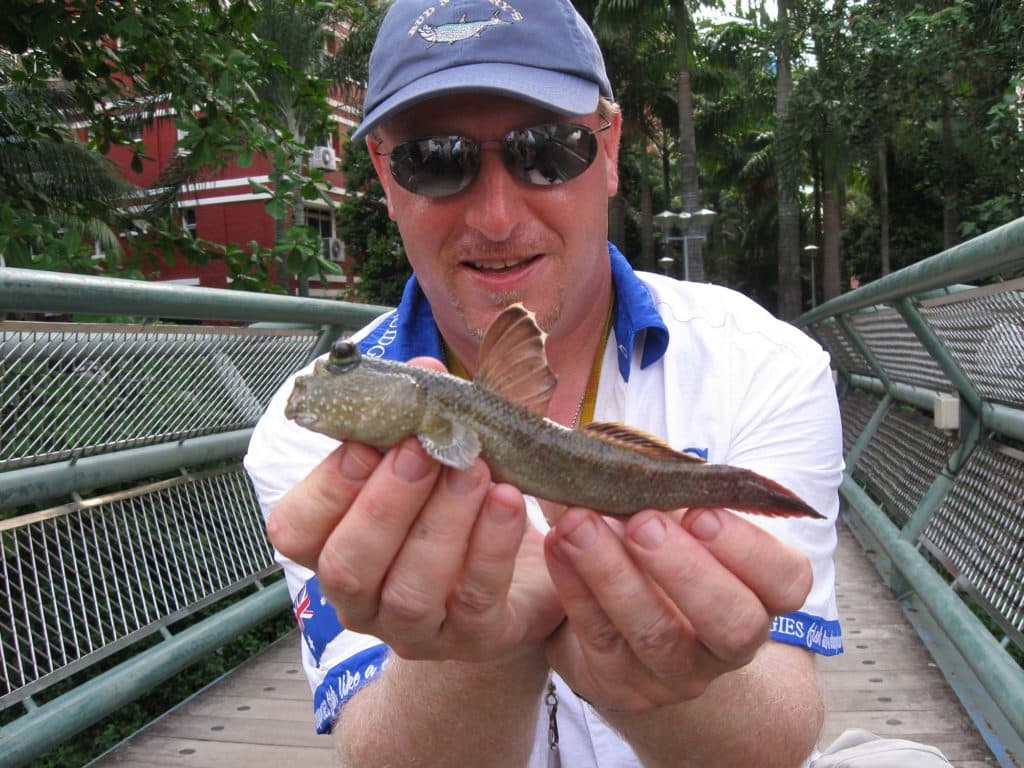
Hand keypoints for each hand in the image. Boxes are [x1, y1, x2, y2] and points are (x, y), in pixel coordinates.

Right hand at [266, 358, 563, 662]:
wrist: (525, 570)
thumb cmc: (461, 507)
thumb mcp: (436, 459)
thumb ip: (421, 418)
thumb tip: (423, 372)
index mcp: (336, 549)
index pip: (296, 531)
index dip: (326, 487)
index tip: (365, 443)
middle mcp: (364, 599)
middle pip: (347, 566)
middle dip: (385, 502)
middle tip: (422, 450)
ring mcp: (416, 629)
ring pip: (409, 590)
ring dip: (440, 522)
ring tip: (472, 469)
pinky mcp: (474, 639)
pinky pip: (473, 599)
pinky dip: (490, 545)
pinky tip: (507, 501)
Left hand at [543, 506, 812, 710]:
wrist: (629, 633)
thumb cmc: (665, 557)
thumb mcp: (684, 526)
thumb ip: (681, 495)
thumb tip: (643, 452)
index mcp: (760, 596)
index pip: (786, 582)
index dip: (749, 548)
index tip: (700, 510)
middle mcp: (729, 644)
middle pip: (732, 623)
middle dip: (685, 569)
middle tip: (640, 521)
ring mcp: (675, 672)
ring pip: (656, 635)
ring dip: (614, 574)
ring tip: (579, 524)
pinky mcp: (619, 683)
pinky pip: (597, 638)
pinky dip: (574, 588)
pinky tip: (556, 547)